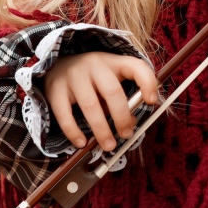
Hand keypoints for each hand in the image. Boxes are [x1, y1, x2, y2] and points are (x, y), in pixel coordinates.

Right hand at [43, 51, 158, 151]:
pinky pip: (64, 113)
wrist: (58, 65)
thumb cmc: (93, 77)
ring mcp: (74, 76)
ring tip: (109, 145)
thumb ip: (122, 98)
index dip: (148, 83)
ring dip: (101, 129)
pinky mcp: (55, 90)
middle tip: (126, 135)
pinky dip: (73, 131)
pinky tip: (81, 143)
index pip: (136, 67)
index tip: (152, 101)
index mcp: (114, 62)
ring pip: (90, 105)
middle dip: (122, 117)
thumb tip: (131, 124)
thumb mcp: (111, 80)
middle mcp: (95, 66)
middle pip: (112, 92)